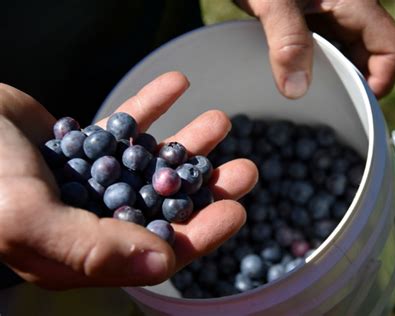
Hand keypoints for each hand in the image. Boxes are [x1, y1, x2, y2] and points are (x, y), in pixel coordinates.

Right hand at [0, 72, 257, 289]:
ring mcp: (91, 179)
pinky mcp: (86, 145)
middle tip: (246, 167)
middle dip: (206, 188)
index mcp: (84, 252)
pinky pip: (125, 124)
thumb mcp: (30, 219)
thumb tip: (161, 264)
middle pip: (165, 206)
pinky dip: (150, 106)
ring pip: (151, 164)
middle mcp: (93, 218)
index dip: (201, 233)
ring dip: (186, 143)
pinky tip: (178, 83)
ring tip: (221, 121)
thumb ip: (94, 249)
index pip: (156, 250)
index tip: (238, 210)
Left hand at [235, 0, 394, 98]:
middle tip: (325, 105)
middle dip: (354, 84)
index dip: (381, 81)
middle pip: (372, 57)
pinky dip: (317, 68)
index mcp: (355, 3)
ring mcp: (332, 17)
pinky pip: (327, 51)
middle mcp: (350, 11)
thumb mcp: (273, 3)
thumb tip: (296, 90)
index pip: (392, 48)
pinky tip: (295, 77)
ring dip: (334, 77)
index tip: (351, 104)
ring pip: (349, 56)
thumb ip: (287, 41)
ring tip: (309, 94)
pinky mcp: (313, 21)